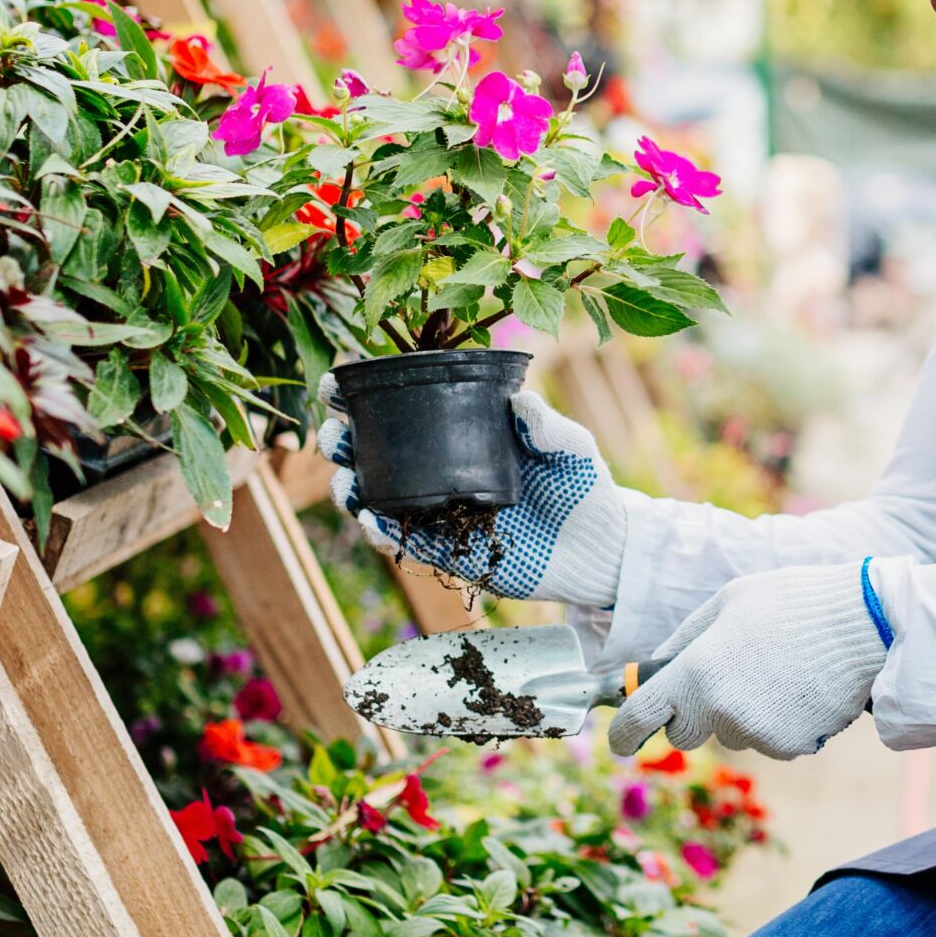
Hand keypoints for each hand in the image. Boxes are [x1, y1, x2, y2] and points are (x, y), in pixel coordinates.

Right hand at [319, 380, 628, 605]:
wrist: (600, 552)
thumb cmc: (583, 487)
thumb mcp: (572, 448)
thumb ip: (549, 425)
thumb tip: (521, 400)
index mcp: (463, 434)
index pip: (405, 409)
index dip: (365, 396)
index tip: (335, 384)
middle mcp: (441, 470)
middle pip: (375, 452)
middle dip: (343, 442)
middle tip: (335, 436)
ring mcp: (439, 512)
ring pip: (377, 497)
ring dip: (351, 487)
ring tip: (345, 478)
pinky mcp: (445, 552)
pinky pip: (402, 541)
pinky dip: (380, 530)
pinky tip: (369, 517)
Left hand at [608, 560, 895, 758]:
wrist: (865, 624)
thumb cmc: (791, 601)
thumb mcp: (727, 602)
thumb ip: (684, 640)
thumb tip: (654, 671)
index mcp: (698, 669)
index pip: (640, 717)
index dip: (623, 733)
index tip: (621, 740)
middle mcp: (721, 709)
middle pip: (684, 733)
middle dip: (693, 713)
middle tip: (726, 676)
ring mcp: (758, 733)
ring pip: (730, 735)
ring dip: (740, 713)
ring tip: (776, 671)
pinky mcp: (790, 747)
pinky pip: (766, 741)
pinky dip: (775, 722)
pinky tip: (798, 688)